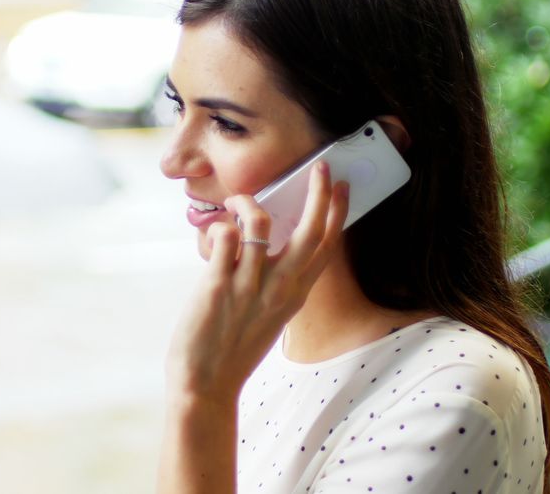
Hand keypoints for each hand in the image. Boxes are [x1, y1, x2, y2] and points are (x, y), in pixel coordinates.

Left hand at [166, 162, 349, 402]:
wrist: (206, 382)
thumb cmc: (234, 347)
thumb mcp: (270, 314)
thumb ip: (276, 282)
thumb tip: (268, 244)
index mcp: (295, 294)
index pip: (327, 247)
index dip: (337, 213)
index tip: (343, 187)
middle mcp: (280, 288)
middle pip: (310, 231)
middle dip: (320, 193)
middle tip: (321, 167)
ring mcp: (250, 285)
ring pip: (261, 223)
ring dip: (248, 203)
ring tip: (236, 204)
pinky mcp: (218, 284)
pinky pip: (225, 237)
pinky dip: (219, 227)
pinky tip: (214, 234)